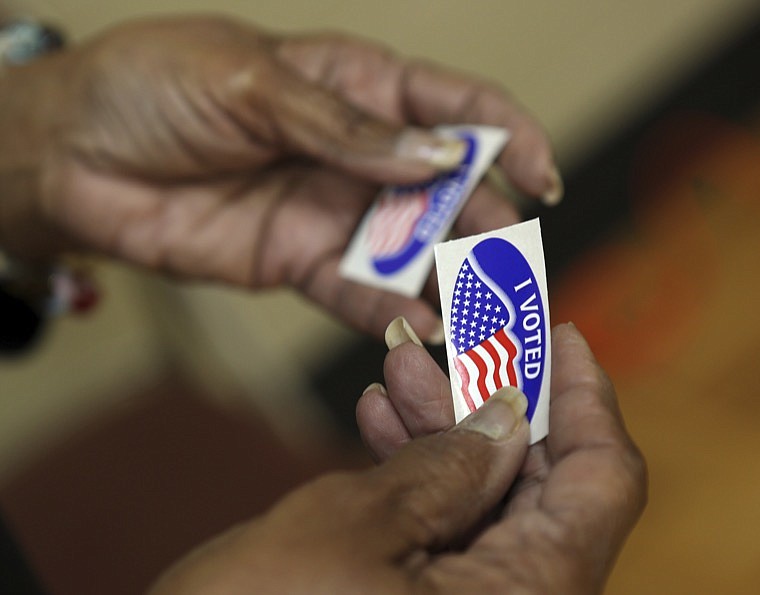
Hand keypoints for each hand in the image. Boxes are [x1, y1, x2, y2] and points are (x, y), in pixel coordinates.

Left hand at [0, 15, 558, 339]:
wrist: (76, 154)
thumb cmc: (156, 88)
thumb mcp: (253, 85)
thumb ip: (346, 126)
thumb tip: (438, 155)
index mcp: (359, 84)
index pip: (458, 108)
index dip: (512, 137)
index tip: (543, 177)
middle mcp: (359, 152)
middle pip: (450, 188)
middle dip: (491, 223)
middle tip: (518, 265)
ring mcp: (334, 211)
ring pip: (413, 248)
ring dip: (453, 278)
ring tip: (487, 310)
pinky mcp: (300, 262)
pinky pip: (358, 292)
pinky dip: (393, 311)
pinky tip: (423, 329)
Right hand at [148, 322, 645, 593]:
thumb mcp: (349, 529)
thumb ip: (443, 468)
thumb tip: (505, 419)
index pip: (600, 482)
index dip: (586, 396)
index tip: (558, 333)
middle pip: (542, 489)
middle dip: (493, 403)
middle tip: (454, 340)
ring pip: (487, 510)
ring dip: (444, 434)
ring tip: (395, 373)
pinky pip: (445, 542)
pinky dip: (416, 482)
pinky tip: (377, 426)